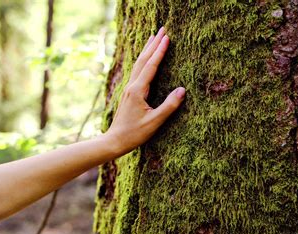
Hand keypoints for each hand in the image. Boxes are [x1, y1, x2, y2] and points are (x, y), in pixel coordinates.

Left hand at [105, 27, 185, 154]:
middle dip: (153, 44)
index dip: (160, 51)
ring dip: (147, 49)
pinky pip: (137, 71)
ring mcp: (128, 89)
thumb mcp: (155, 122)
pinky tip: (145, 59)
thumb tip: (182, 90)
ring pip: (138, 64)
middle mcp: (132, 86)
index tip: (167, 37)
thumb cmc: (134, 134)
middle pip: (143, 60)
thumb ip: (169, 106)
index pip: (151, 66)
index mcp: (138, 91)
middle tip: (162, 29)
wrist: (114, 140)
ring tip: (153, 37)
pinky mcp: (128, 93)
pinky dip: (143, 60)